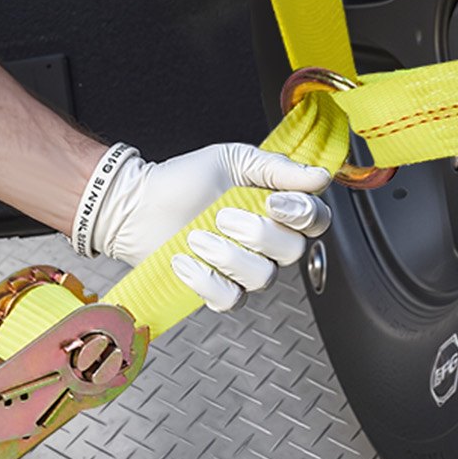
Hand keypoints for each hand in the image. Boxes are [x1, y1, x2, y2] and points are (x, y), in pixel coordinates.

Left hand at [73, 142, 332, 309]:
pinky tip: (184, 259)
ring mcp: (242, 269)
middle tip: (223, 215)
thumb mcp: (233, 160)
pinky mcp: (216, 290)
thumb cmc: (183, 179)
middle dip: (257, 233)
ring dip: (226, 255)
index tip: (273, 202)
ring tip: (195, 235)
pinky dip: (205, 280)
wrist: (137, 203)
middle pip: (292, 251)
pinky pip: (229, 298)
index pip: (315, 220)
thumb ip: (277, 169)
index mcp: (276, 208)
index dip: (302, 215)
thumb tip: (320, 176)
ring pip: (262, 277)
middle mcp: (266, 242)